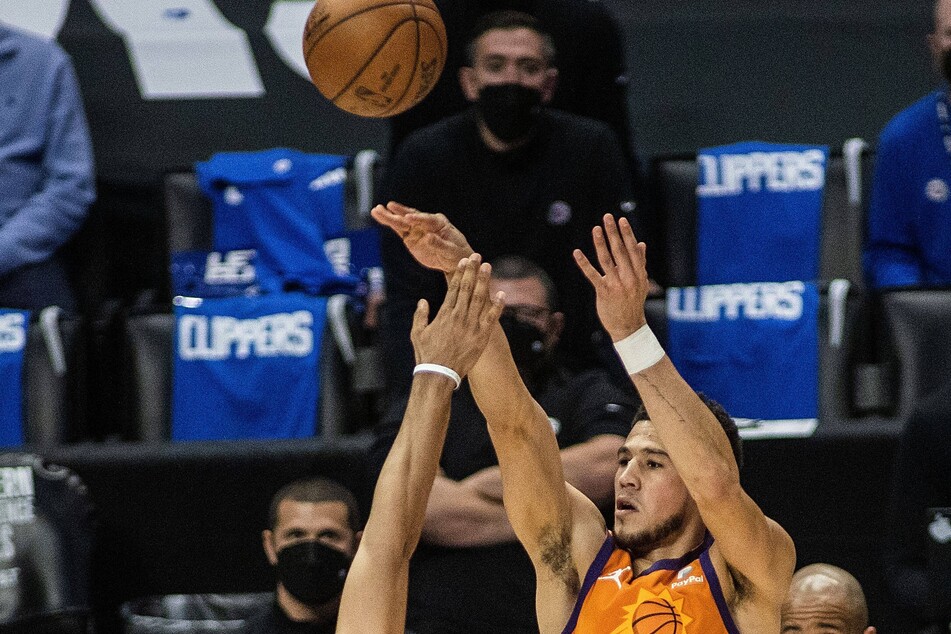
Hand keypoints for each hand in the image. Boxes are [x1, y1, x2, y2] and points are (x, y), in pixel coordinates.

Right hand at [371, 201, 473, 272]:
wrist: (454, 260)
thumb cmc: (456, 253)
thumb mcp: (451, 250)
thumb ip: (440, 244)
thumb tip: (428, 238)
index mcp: (439, 222)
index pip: (427, 219)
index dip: (417, 218)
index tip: (408, 218)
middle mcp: (426, 223)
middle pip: (411, 216)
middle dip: (399, 212)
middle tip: (387, 207)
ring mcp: (417, 229)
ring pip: (402, 221)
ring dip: (389, 216)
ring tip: (376, 210)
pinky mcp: (410, 237)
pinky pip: (398, 229)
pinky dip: (389, 223)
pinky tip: (379, 216)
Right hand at [411, 254, 504, 377]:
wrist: (439, 374)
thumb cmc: (427, 354)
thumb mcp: (417, 333)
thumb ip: (420, 315)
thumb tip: (423, 301)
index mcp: (444, 314)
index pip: (454, 288)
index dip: (460, 273)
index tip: (464, 262)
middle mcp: (459, 316)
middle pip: (468, 288)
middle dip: (473, 271)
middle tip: (477, 256)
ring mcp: (471, 326)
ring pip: (480, 299)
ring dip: (484, 281)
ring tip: (488, 267)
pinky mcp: (481, 336)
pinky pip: (492, 318)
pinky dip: (498, 306)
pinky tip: (503, 294)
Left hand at [573, 214, 648, 341]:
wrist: (629, 326)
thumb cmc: (633, 302)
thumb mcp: (641, 282)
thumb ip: (640, 263)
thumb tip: (641, 244)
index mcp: (639, 273)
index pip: (633, 250)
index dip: (627, 234)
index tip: (621, 220)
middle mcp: (629, 278)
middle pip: (620, 251)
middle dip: (613, 233)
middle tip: (608, 217)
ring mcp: (616, 285)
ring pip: (606, 260)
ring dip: (600, 243)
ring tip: (595, 229)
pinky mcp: (604, 292)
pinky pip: (592, 275)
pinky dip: (584, 263)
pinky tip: (577, 252)